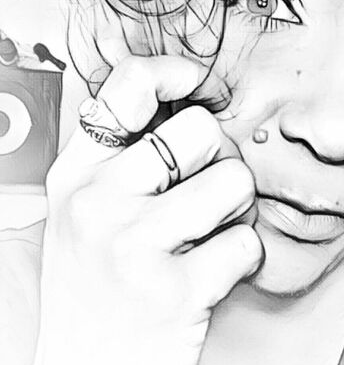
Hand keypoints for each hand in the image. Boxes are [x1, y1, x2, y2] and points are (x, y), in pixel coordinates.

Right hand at [32, 55, 262, 364]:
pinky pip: (246, 242)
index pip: (128, 84)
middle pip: (200, 130)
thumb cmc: (100, 291)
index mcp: (76, 174)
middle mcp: (97, 201)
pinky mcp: (173, 291)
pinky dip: (243, 259)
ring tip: (208, 237)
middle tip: (205, 196)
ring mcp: (132, 244)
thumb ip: (124, 157)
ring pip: (234, 179)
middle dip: (218, 160)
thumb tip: (192, 99)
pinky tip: (212, 276)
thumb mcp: (88, 212)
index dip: (177, 73)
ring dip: (237, 211)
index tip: (203, 87)